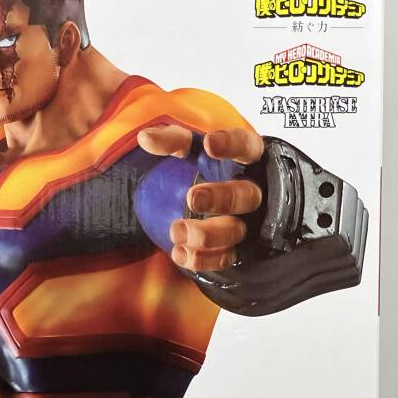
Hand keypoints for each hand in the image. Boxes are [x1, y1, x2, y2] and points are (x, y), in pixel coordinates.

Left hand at [136, 124, 264, 270]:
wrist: (223, 206)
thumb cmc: (210, 169)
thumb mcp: (193, 148)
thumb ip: (173, 140)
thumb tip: (145, 138)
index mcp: (247, 159)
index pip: (248, 146)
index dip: (232, 145)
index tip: (210, 145)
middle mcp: (253, 190)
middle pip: (247, 195)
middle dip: (221, 198)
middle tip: (192, 198)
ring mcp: (249, 222)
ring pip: (235, 231)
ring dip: (206, 235)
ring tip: (176, 231)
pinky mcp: (239, 249)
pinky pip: (226, 258)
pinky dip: (202, 259)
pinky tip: (179, 253)